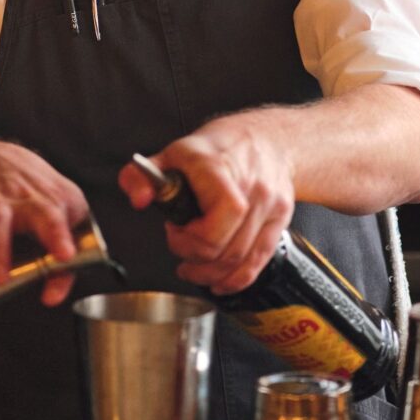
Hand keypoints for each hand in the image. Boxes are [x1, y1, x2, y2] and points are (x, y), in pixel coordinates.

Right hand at [0, 140, 89, 306]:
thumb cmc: (34, 189)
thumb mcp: (61, 207)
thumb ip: (67, 249)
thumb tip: (56, 291)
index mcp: (50, 201)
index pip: (61, 219)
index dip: (64, 237)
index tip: (66, 256)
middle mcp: (24, 203)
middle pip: (33, 217)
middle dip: (48, 236)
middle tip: (50, 259)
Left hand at [118, 111, 294, 294]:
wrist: (266, 138)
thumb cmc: (217, 148)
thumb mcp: (170, 154)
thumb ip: (141, 176)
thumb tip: (138, 200)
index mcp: (218, 172)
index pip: (212, 229)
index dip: (187, 241)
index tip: (173, 231)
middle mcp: (249, 189)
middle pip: (225, 251)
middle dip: (196, 259)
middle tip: (182, 247)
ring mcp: (269, 206)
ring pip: (242, 261)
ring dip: (212, 274)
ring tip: (194, 268)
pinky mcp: (281, 220)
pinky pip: (260, 261)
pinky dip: (237, 279)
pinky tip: (220, 281)